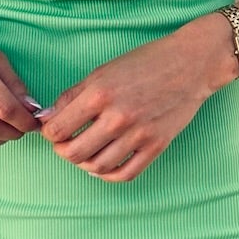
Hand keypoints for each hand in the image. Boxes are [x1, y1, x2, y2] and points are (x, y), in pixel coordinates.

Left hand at [37, 17, 234, 181]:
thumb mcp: (102, 71)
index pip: (58, 129)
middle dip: (62, 151)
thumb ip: (72, 96)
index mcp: (100, 94)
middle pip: (73, 153)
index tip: (52, 131)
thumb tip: (47, 118)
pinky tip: (103, 165)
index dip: (49, 134)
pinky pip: (125, 174)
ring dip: (83, 164)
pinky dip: (108, 175)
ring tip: (83, 153)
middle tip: (64, 145)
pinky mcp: (156, 146)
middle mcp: (118, 117)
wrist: (191, 64)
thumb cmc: (145, 62)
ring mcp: (138, 135)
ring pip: (97, 167)